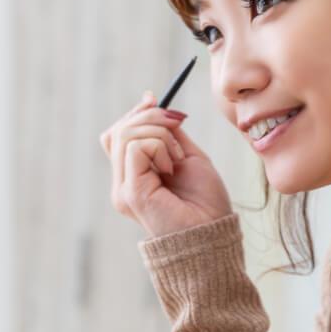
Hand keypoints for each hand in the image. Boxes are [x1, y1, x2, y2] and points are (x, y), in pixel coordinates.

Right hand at [99, 91, 232, 237]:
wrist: (214, 233)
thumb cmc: (206, 202)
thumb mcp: (187, 156)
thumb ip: (168, 134)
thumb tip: (154, 104)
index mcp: (133, 177)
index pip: (116, 136)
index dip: (134, 113)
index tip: (154, 98)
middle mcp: (122, 184)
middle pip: (117, 131)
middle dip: (148, 116)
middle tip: (176, 121)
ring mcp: (123, 189)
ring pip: (125, 135)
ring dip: (159, 133)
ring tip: (178, 155)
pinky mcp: (130, 192)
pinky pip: (136, 147)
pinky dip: (159, 146)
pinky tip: (172, 166)